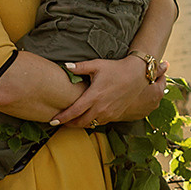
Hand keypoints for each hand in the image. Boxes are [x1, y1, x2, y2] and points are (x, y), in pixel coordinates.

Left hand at [51, 53, 167, 128]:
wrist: (137, 76)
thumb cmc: (115, 69)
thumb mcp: (97, 65)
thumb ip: (80, 67)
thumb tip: (65, 66)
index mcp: (94, 96)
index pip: (74, 111)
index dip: (62, 118)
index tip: (52, 121)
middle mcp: (101, 108)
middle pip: (80, 122)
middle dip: (68, 124)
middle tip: (59, 123)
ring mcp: (109, 113)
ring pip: (90, 124)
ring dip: (80, 124)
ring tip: (71, 122)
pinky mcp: (115, 116)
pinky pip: (100, 123)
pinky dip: (91, 122)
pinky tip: (86, 118)